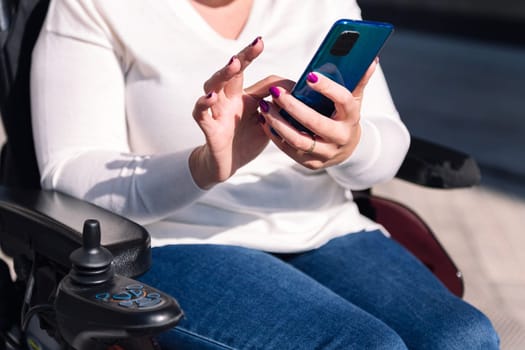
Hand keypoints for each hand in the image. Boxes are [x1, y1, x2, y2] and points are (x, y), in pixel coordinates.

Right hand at [190, 37, 284, 188]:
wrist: (228, 165)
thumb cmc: (247, 140)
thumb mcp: (268, 122)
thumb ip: (280, 107)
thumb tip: (298, 91)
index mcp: (244, 96)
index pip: (252, 75)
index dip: (261, 66)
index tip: (267, 51)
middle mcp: (229, 99)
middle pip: (232, 73)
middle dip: (243, 56)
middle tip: (256, 44)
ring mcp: (217, 112)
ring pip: (213, 86)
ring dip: (223, 74)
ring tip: (234, 64)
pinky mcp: (209, 129)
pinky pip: (201, 114)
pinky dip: (203, 104)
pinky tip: (210, 97)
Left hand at [258, 58, 378, 169]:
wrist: (346, 150)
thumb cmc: (344, 117)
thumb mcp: (354, 100)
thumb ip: (358, 80)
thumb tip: (371, 59)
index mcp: (352, 117)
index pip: (343, 101)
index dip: (327, 88)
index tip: (309, 76)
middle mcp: (341, 137)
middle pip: (315, 123)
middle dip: (293, 107)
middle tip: (276, 92)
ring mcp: (326, 153)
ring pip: (298, 140)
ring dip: (278, 123)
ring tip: (265, 106)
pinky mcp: (312, 163)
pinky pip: (290, 150)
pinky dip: (275, 135)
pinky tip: (265, 121)